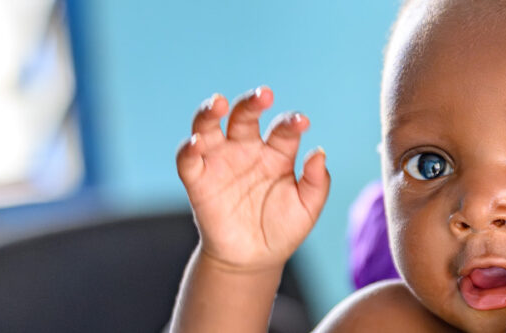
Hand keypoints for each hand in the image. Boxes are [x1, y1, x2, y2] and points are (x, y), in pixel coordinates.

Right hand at [176, 86, 329, 272]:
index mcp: (276, 153)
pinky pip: (188, 160)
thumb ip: (316, 182)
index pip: (283, 129)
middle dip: (252, 102)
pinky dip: (188, 149)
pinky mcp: (198, 181)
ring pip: (209, 127)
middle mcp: (246, 150)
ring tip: (218, 102)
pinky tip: (196, 142)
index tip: (301, 122)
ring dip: (210, 112)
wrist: (253, 260)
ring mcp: (220, 162)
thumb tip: (318, 153)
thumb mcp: (307, 208)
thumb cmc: (282, 229)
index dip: (291, 122)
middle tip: (264, 94)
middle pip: (244, 116)